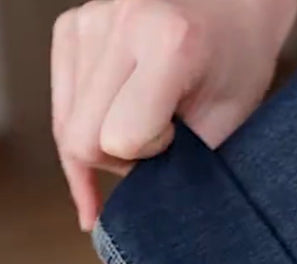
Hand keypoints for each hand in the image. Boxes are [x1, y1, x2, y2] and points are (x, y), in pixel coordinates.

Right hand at [51, 0, 296, 228]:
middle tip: (160, 142)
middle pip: (81, 138)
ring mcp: (87, 19)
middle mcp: (117, 21)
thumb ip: (181, 164)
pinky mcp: (69, 25)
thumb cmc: (236, 64)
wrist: (230, 4)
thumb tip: (133, 211)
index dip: (150, 154)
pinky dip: (84, 127)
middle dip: (118, 158)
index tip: (179, 137)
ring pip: (66, 127)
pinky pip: (61, 105)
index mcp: (166, 42)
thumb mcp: (227, 121)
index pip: (120, 139)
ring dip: (102, 142)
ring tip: (144, 125)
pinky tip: (107, 132)